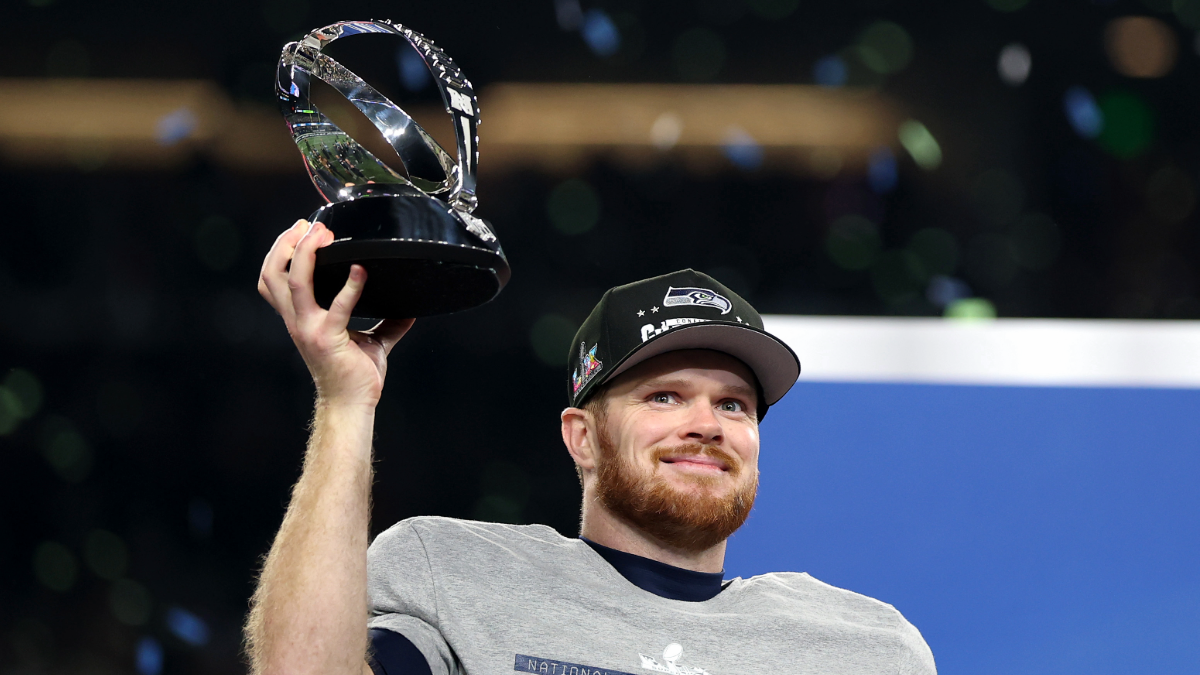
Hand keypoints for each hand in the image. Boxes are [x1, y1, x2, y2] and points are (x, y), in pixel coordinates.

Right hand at [258, 219, 413, 406]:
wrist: (351, 404)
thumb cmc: (355, 375)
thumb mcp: (371, 341)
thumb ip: (387, 322)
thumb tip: (410, 307)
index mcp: (300, 317)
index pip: (273, 279)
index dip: (279, 251)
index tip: (300, 229)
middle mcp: (298, 321)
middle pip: (272, 274)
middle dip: (285, 244)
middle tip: (308, 225)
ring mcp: (309, 329)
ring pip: (293, 283)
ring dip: (306, 254)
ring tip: (322, 235)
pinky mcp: (328, 338)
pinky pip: (337, 307)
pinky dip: (350, 286)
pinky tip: (361, 270)